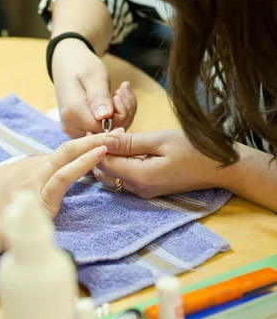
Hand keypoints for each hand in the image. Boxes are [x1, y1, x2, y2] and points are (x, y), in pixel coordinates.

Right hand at [0, 139, 106, 267]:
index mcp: (16, 169)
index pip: (49, 160)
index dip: (70, 155)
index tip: (87, 151)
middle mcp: (28, 170)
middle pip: (63, 152)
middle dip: (89, 141)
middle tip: (112, 135)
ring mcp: (36, 181)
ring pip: (68, 157)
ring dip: (94, 147)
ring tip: (116, 139)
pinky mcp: (43, 198)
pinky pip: (66, 177)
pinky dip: (84, 163)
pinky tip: (100, 154)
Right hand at [52, 39, 136, 136]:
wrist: (67, 64)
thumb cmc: (80, 65)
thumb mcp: (93, 76)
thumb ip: (99, 97)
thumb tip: (105, 116)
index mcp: (73, 112)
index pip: (106, 128)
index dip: (120, 114)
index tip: (120, 93)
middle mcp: (72, 126)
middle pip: (108, 132)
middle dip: (124, 113)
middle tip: (123, 90)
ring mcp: (76, 129)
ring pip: (109, 132)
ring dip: (122, 113)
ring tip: (121, 91)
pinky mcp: (82, 129)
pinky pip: (104, 128)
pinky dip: (116, 115)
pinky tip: (117, 98)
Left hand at [92, 129, 222, 196]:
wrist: (221, 167)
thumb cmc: (194, 149)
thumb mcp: (161, 140)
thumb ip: (130, 142)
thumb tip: (104, 139)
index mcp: (141, 177)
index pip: (103, 163)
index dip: (96, 144)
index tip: (98, 126)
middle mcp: (139, 189)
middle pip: (104, 172)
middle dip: (99, 152)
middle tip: (105, 129)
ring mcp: (144, 192)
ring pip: (112, 176)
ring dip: (108, 157)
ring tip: (116, 135)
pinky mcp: (149, 189)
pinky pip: (124, 177)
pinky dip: (119, 163)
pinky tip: (125, 146)